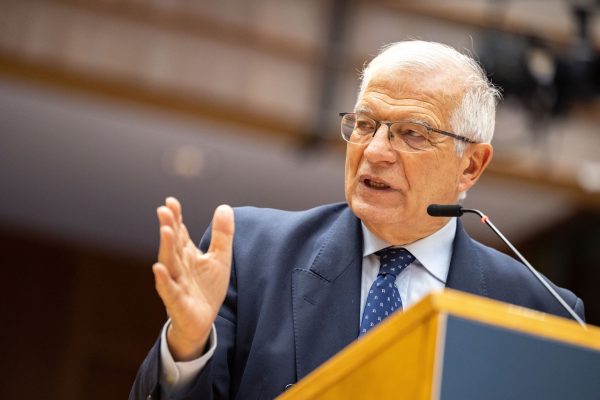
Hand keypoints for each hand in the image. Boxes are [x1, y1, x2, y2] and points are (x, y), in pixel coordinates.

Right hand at [152, 197, 233, 360]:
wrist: (203, 321)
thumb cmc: (207, 289)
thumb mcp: (220, 259)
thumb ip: (222, 234)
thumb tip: (224, 206)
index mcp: (187, 254)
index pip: (179, 232)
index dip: (176, 217)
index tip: (171, 201)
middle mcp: (179, 266)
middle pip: (172, 244)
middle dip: (168, 227)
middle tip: (163, 210)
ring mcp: (176, 283)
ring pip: (169, 263)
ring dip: (166, 247)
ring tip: (165, 230)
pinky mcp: (177, 302)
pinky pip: (169, 289)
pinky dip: (163, 279)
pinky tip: (159, 268)